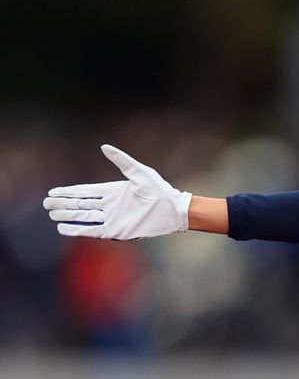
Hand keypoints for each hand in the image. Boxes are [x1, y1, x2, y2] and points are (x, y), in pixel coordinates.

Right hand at [43, 145, 191, 238]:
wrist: (172, 210)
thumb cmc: (160, 190)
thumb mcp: (139, 171)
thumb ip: (122, 160)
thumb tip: (104, 147)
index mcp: (112, 191)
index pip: (84, 192)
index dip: (68, 192)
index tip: (53, 192)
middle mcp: (109, 205)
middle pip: (80, 204)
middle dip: (63, 204)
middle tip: (46, 203)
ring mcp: (112, 218)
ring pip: (83, 217)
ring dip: (67, 216)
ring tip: (51, 214)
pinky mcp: (116, 231)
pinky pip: (92, 230)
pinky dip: (77, 229)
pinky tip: (63, 228)